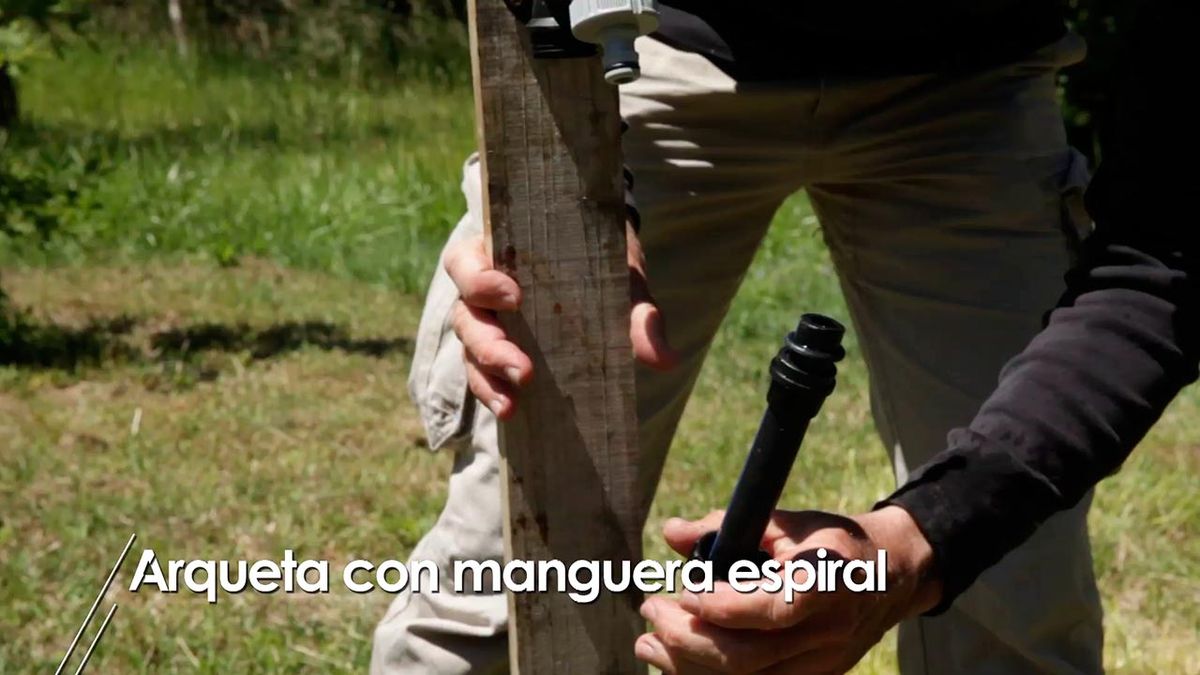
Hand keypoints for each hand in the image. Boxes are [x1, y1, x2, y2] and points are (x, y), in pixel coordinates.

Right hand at [443, 221, 676, 418]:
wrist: (602, 264)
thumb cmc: (600, 260)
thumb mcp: (620, 276)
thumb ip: (637, 311)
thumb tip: (664, 359)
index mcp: (499, 252)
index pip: (466, 262)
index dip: (481, 280)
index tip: (516, 296)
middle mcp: (481, 289)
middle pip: (466, 317)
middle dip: (490, 346)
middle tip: (524, 370)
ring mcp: (486, 323)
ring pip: (469, 350)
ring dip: (488, 377)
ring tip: (512, 403)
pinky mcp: (495, 353)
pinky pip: (483, 374)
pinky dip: (494, 392)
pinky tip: (511, 411)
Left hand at [636, 507, 941, 674]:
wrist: (892, 575)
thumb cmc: (831, 540)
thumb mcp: (787, 520)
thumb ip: (727, 525)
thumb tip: (672, 533)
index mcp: (828, 581)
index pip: (773, 608)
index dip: (723, 607)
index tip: (683, 591)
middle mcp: (828, 631)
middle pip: (750, 658)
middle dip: (688, 639)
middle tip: (650, 612)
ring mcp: (823, 664)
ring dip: (688, 666)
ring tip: (648, 644)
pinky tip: (678, 662)